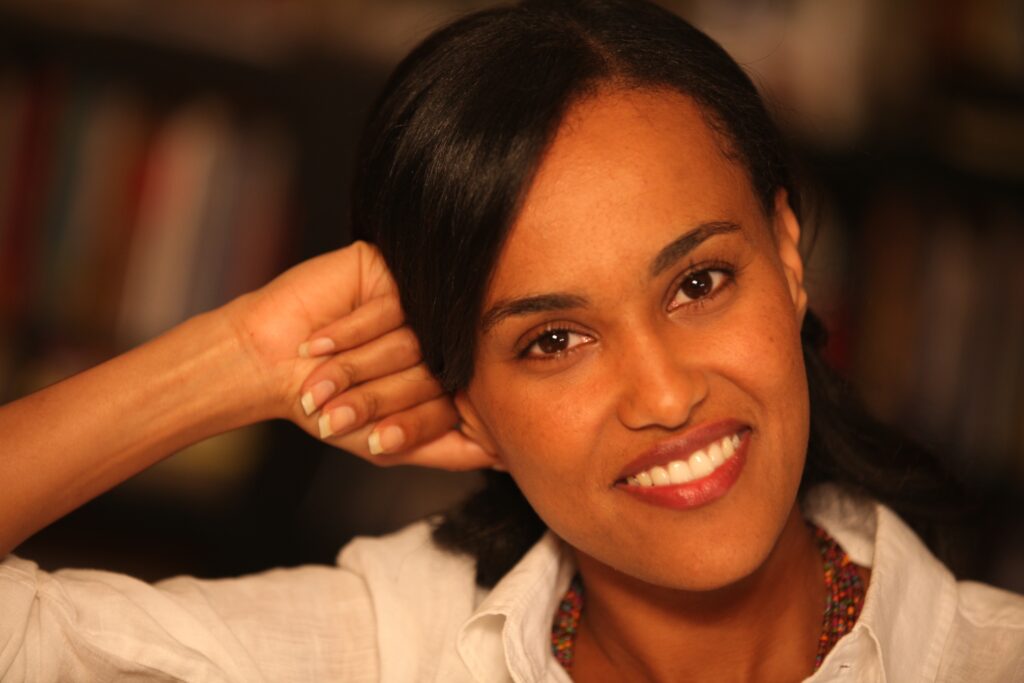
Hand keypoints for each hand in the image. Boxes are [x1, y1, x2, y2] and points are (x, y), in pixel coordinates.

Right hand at [223, 241, 495, 469]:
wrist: (266, 365)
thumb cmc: (326, 406)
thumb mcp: (391, 444)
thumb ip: (452, 449)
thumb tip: (508, 455)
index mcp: (443, 374)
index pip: (459, 402)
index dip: (412, 423)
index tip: (376, 438)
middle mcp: (436, 337)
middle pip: (438, 372)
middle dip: (380, 398)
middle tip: (340, 408)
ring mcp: (416, 302)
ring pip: (415, 340)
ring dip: (359, 369)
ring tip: (322, 380)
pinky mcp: (388, 269)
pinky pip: (392, 304)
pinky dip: (351, 333)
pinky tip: (319, 344)